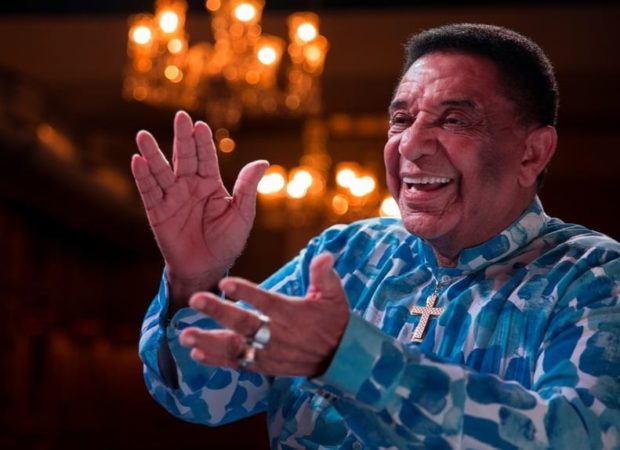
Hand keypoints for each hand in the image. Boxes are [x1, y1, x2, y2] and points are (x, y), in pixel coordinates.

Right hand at [130, 111, 267, 302]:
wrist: (207, 268)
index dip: (203, 142)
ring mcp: (172, 198)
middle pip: (184, 158)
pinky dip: (143, 177)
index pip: (207, 158)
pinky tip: (137, 161)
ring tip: (143, 135)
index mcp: (211, 184)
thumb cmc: (227, 242)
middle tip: (180, 117)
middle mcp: (189, 186)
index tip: (200, 125)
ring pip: (161, 172)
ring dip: (153, 154)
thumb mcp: (242, 214)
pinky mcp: (157, 213)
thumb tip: (262, 161)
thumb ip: (247, 188)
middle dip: (182, 138)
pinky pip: (149, 192)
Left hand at [179, 253, 349, 376]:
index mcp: (292, 314)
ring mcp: (269, 353)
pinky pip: (237, 364)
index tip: (224, 284)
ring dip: (209, 341)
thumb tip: (324, 254)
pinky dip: (216, 360)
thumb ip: (325, 275)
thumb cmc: (333, 321)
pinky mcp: (264, 366)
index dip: (246, 292)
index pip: (266, 301)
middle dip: (218, 312)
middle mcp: (278, 335)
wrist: (339, 358)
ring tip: (185, 335)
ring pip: (235, 348)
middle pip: (244, 323)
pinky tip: (196, 353)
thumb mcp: (334, 296)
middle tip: (195, 300)